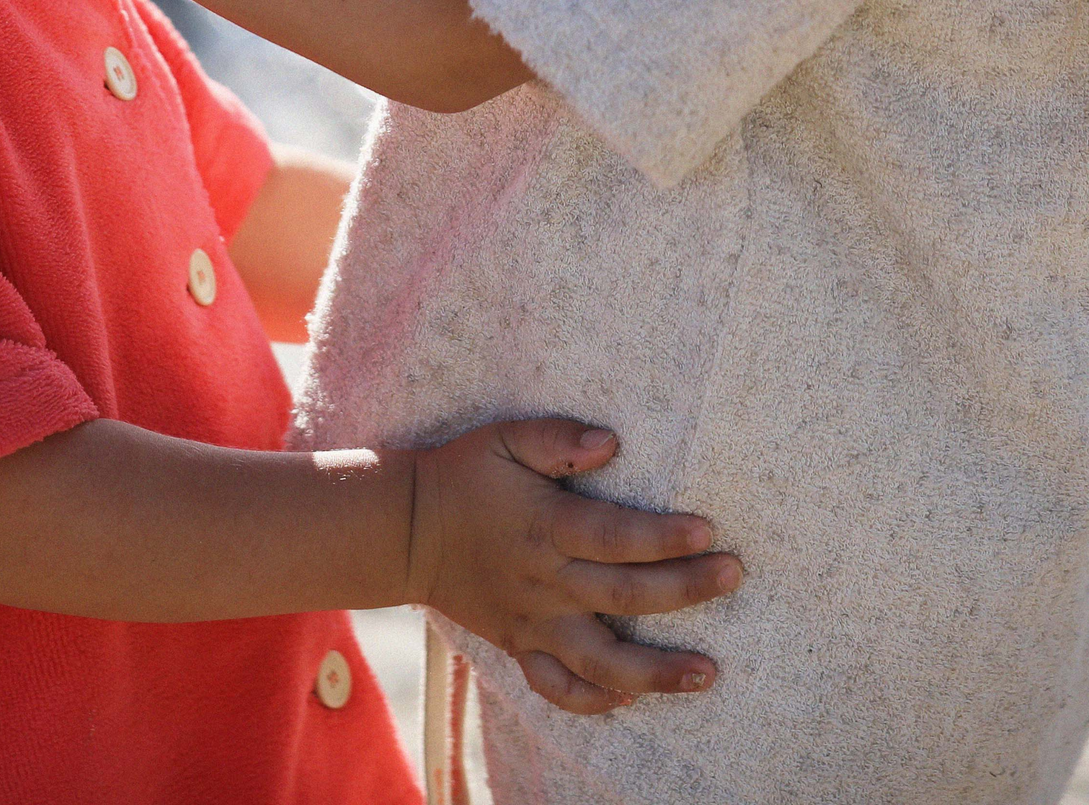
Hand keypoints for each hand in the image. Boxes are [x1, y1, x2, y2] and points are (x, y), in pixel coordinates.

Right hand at [409, 419, 740, 715]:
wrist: (405, 530)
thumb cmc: (463, 474)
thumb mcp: (504, 437)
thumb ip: (557, 438)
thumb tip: (612, 441)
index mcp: (546, 526)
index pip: (616, 536)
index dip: (664, 537)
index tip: (709, 532)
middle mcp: (546, 581)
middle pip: (624, 594)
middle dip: (685, 589)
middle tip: (733, 576)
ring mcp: (533, 621)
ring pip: (601, 660)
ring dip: (656, 671)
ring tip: (707, 673)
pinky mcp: (519, 645)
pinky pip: (557, 688)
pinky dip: (593, 701)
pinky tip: (629, 700)